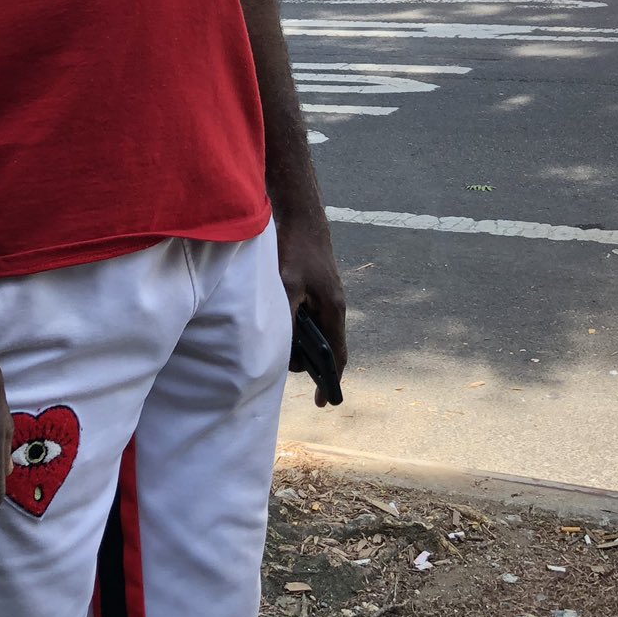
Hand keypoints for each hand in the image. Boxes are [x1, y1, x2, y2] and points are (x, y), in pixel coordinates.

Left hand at [276, 206, 347, 407]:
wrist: (303, 214)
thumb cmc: (297, 248)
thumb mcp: (287, 284)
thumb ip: (288, 316)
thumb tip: (284, 347)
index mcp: (333, 309)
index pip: (337, 355)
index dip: (329, 380)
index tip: (321, 402)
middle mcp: (334, 305)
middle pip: (326, 346)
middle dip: (309, 362)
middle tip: (285, 365)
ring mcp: (327, 296)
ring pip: (316, 331)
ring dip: (301, 342)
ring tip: (280, 343)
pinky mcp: (317, 286)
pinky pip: (310, 316)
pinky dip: (298, 326)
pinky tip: (280, 322)